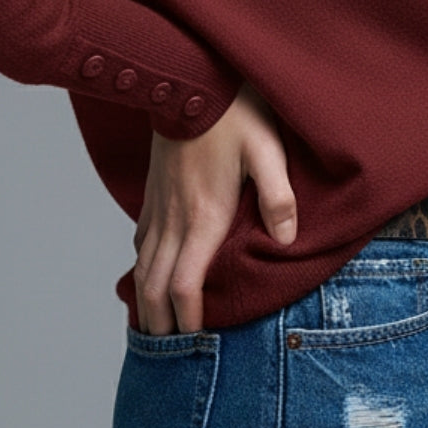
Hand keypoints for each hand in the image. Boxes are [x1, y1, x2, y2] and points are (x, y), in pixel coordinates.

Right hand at [132, 81, 296, 334]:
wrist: (187, 75)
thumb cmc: (232, 112)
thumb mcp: (268, 150)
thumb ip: (279, 196)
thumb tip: (286, 239)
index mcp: (204, 216)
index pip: (184, 284)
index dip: (187, 318)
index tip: (196, 340)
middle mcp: (175, 217)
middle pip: (154, 285)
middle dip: (158, 322)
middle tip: (167, 352)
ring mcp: (160, 203)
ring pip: (142, 263)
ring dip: (145, 297)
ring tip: (153, 322)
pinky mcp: (154, 188)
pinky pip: (141, 236)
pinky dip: (142, 263)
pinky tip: (148, 268)